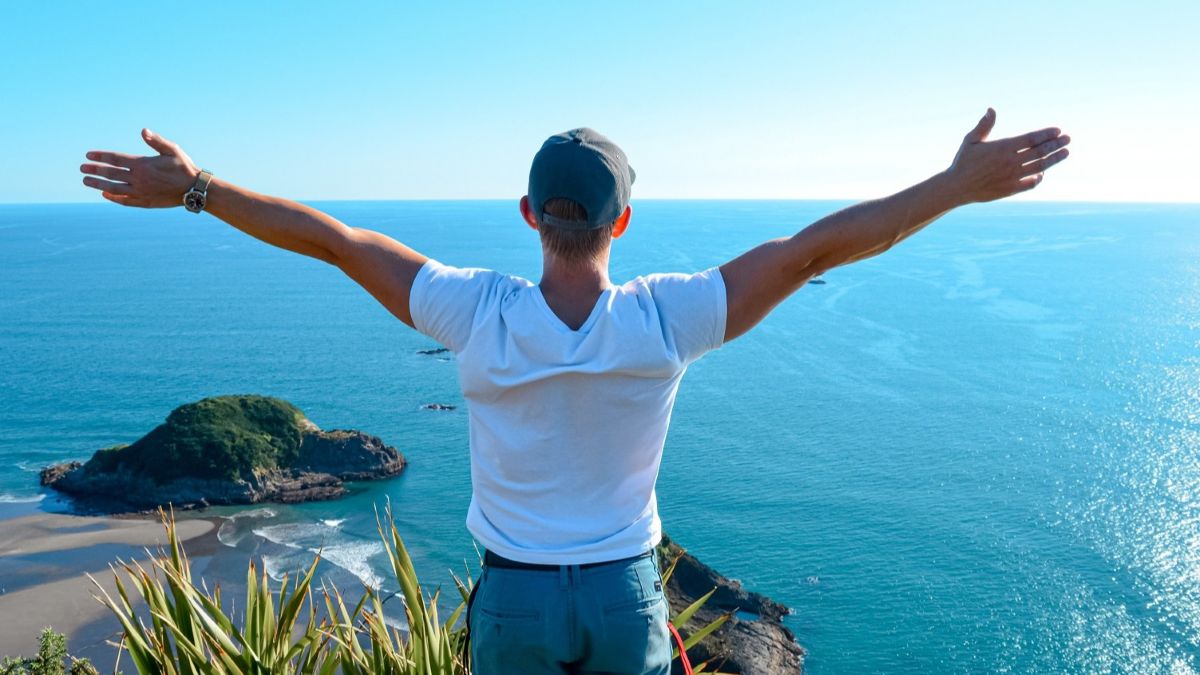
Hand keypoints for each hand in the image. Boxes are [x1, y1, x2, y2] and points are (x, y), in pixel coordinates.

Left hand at [80, 129, 199, 207]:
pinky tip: (105, 194)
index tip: (88, 155)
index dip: (101, 157)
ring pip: (114, 188)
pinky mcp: (145, 202)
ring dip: (98, 184)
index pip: (116, 159)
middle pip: (111, 174)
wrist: (195, 189)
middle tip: (81, 168)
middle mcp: (139, 179)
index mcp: (143, 164)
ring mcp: (141, 192)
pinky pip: (125, 201)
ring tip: (86, 181)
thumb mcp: (172, 150)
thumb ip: (156, 141)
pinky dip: (114, 198)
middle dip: (95, 170)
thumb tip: (143, 130)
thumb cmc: (184, 167)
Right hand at [946, 108, 1069, 203]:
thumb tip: (991, 109)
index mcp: (1002, 147)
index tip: (1058, 130)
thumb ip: (984, 126)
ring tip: (1065, 153)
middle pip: (1040, 151)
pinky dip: (1039, 177)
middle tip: (1067, 139)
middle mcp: (1010, 162)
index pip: (1031, 138)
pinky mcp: (1010, 190)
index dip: (1046, 134)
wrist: (956, 187)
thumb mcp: (971, 141)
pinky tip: (1043, 172)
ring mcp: (1012, 177)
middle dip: (1056, 144)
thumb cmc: (963, 162)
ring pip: (1040, 166)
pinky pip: (1031, 183)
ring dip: (1054, 159)